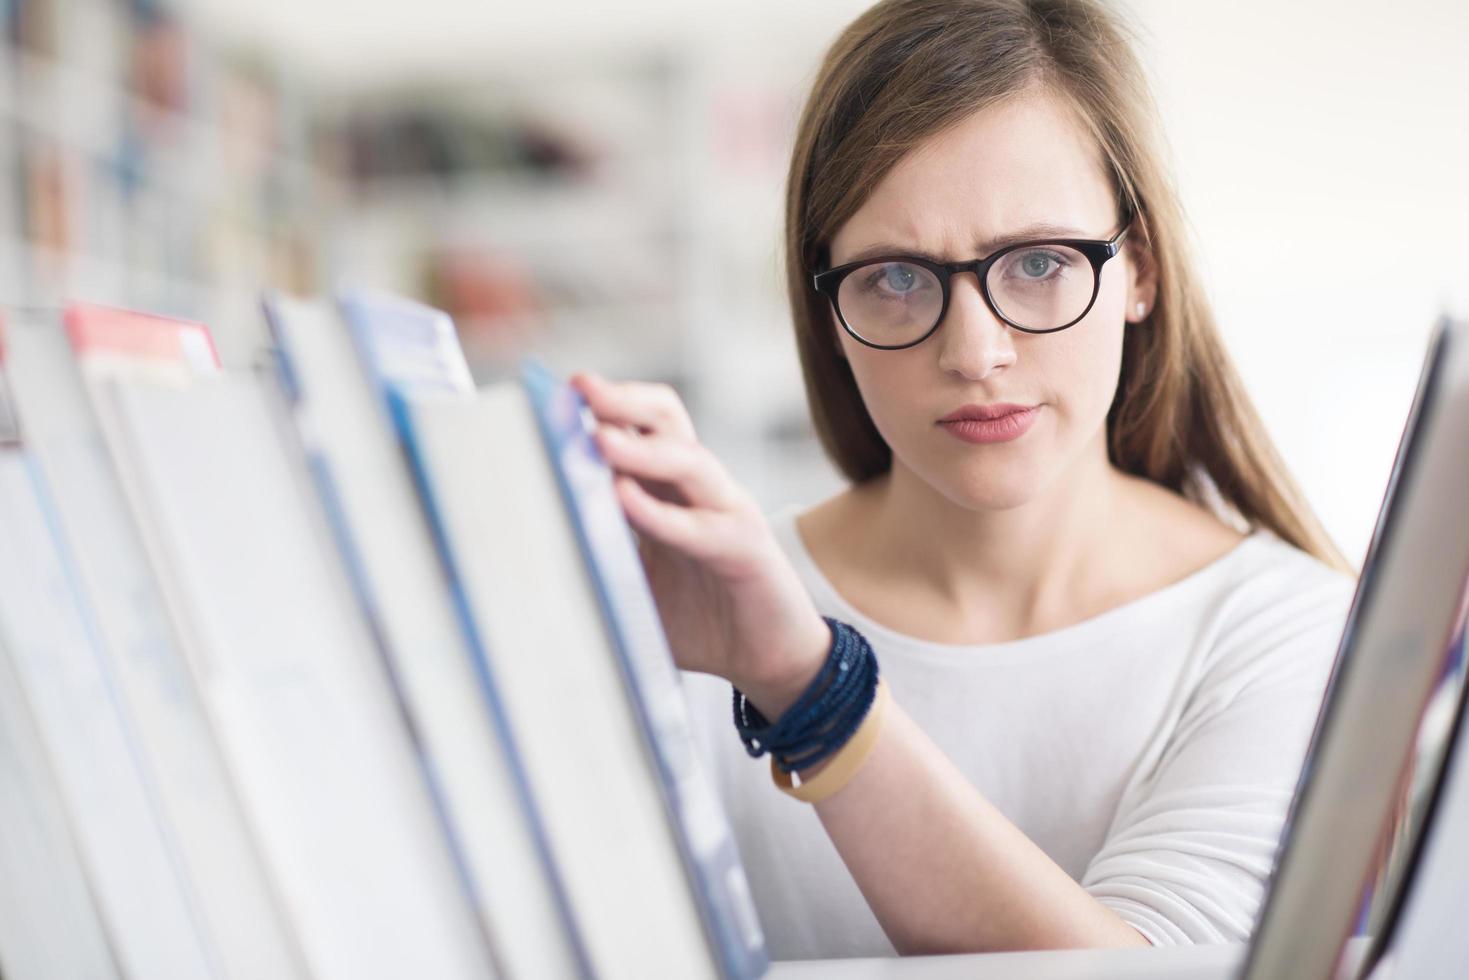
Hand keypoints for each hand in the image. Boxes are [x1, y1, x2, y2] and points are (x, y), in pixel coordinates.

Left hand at [570, 371, 831, 718]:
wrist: (769, 660)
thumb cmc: (703, 619)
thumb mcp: (637, 584)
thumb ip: (600, 557)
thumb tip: (531, 549)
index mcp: (671, 489)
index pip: (641, 425)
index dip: (603, 404)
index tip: (556, 391)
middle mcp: (701, 490)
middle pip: (667, 420)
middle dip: (622, 400)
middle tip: (580, 389)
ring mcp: (728, 513)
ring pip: (688, 460)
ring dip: (640, 449)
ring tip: (598, 439)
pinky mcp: (746, 550)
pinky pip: (701, 526)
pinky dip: (660, 512)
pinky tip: (625, 501)